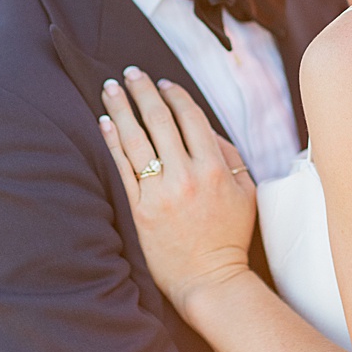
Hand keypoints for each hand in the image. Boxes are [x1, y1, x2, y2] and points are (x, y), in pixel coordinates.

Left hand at [100, 69, 255, 306]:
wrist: (209, 278)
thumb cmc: (230, 237)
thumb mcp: (247, 194)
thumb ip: (230, 158)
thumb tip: (207, 132)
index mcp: (216, 168)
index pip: (191, 120)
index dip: (176, 97)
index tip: (164, 83)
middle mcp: (187, 175)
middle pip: (160, 121)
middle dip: (144, 92)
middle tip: (131, 73)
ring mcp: (161, 192)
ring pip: (137, 140)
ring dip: (122, 109)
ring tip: (110, 88)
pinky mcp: (140, 209)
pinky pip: (123, 168)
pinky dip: (113, 142)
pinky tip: (104, 123)